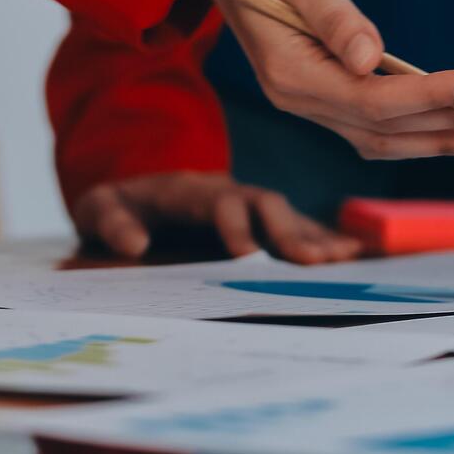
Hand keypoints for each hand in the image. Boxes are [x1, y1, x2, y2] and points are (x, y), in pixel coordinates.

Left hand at [71, 171, 364, 261]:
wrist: (139, 190)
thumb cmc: (119, 205)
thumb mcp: (99, 208)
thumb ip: (111, 221)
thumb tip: (134, 244)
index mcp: (191, 190)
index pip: (220, 202)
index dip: (235, 224)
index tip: (245, 255)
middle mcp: (229, 192)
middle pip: (266, 205)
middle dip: (290, 232)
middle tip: (314, 262)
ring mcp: (249, 205)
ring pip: (289, 215)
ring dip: (316, 236)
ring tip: (347, 258)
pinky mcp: (261, 222)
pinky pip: (298, 227)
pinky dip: (325, 239)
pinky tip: (353, 255)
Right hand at [190, 0, 453, 161]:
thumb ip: (334, 18)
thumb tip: (370, 59)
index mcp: (290, 73)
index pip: (372, 99)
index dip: (429, 95)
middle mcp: (298, 99)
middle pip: (383, 129)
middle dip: (447, 128)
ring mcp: (308, 102)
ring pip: (381, 138)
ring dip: (438, 139)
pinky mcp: (323, 94)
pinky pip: (373, 126)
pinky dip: (416, 129)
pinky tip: (451, 126)